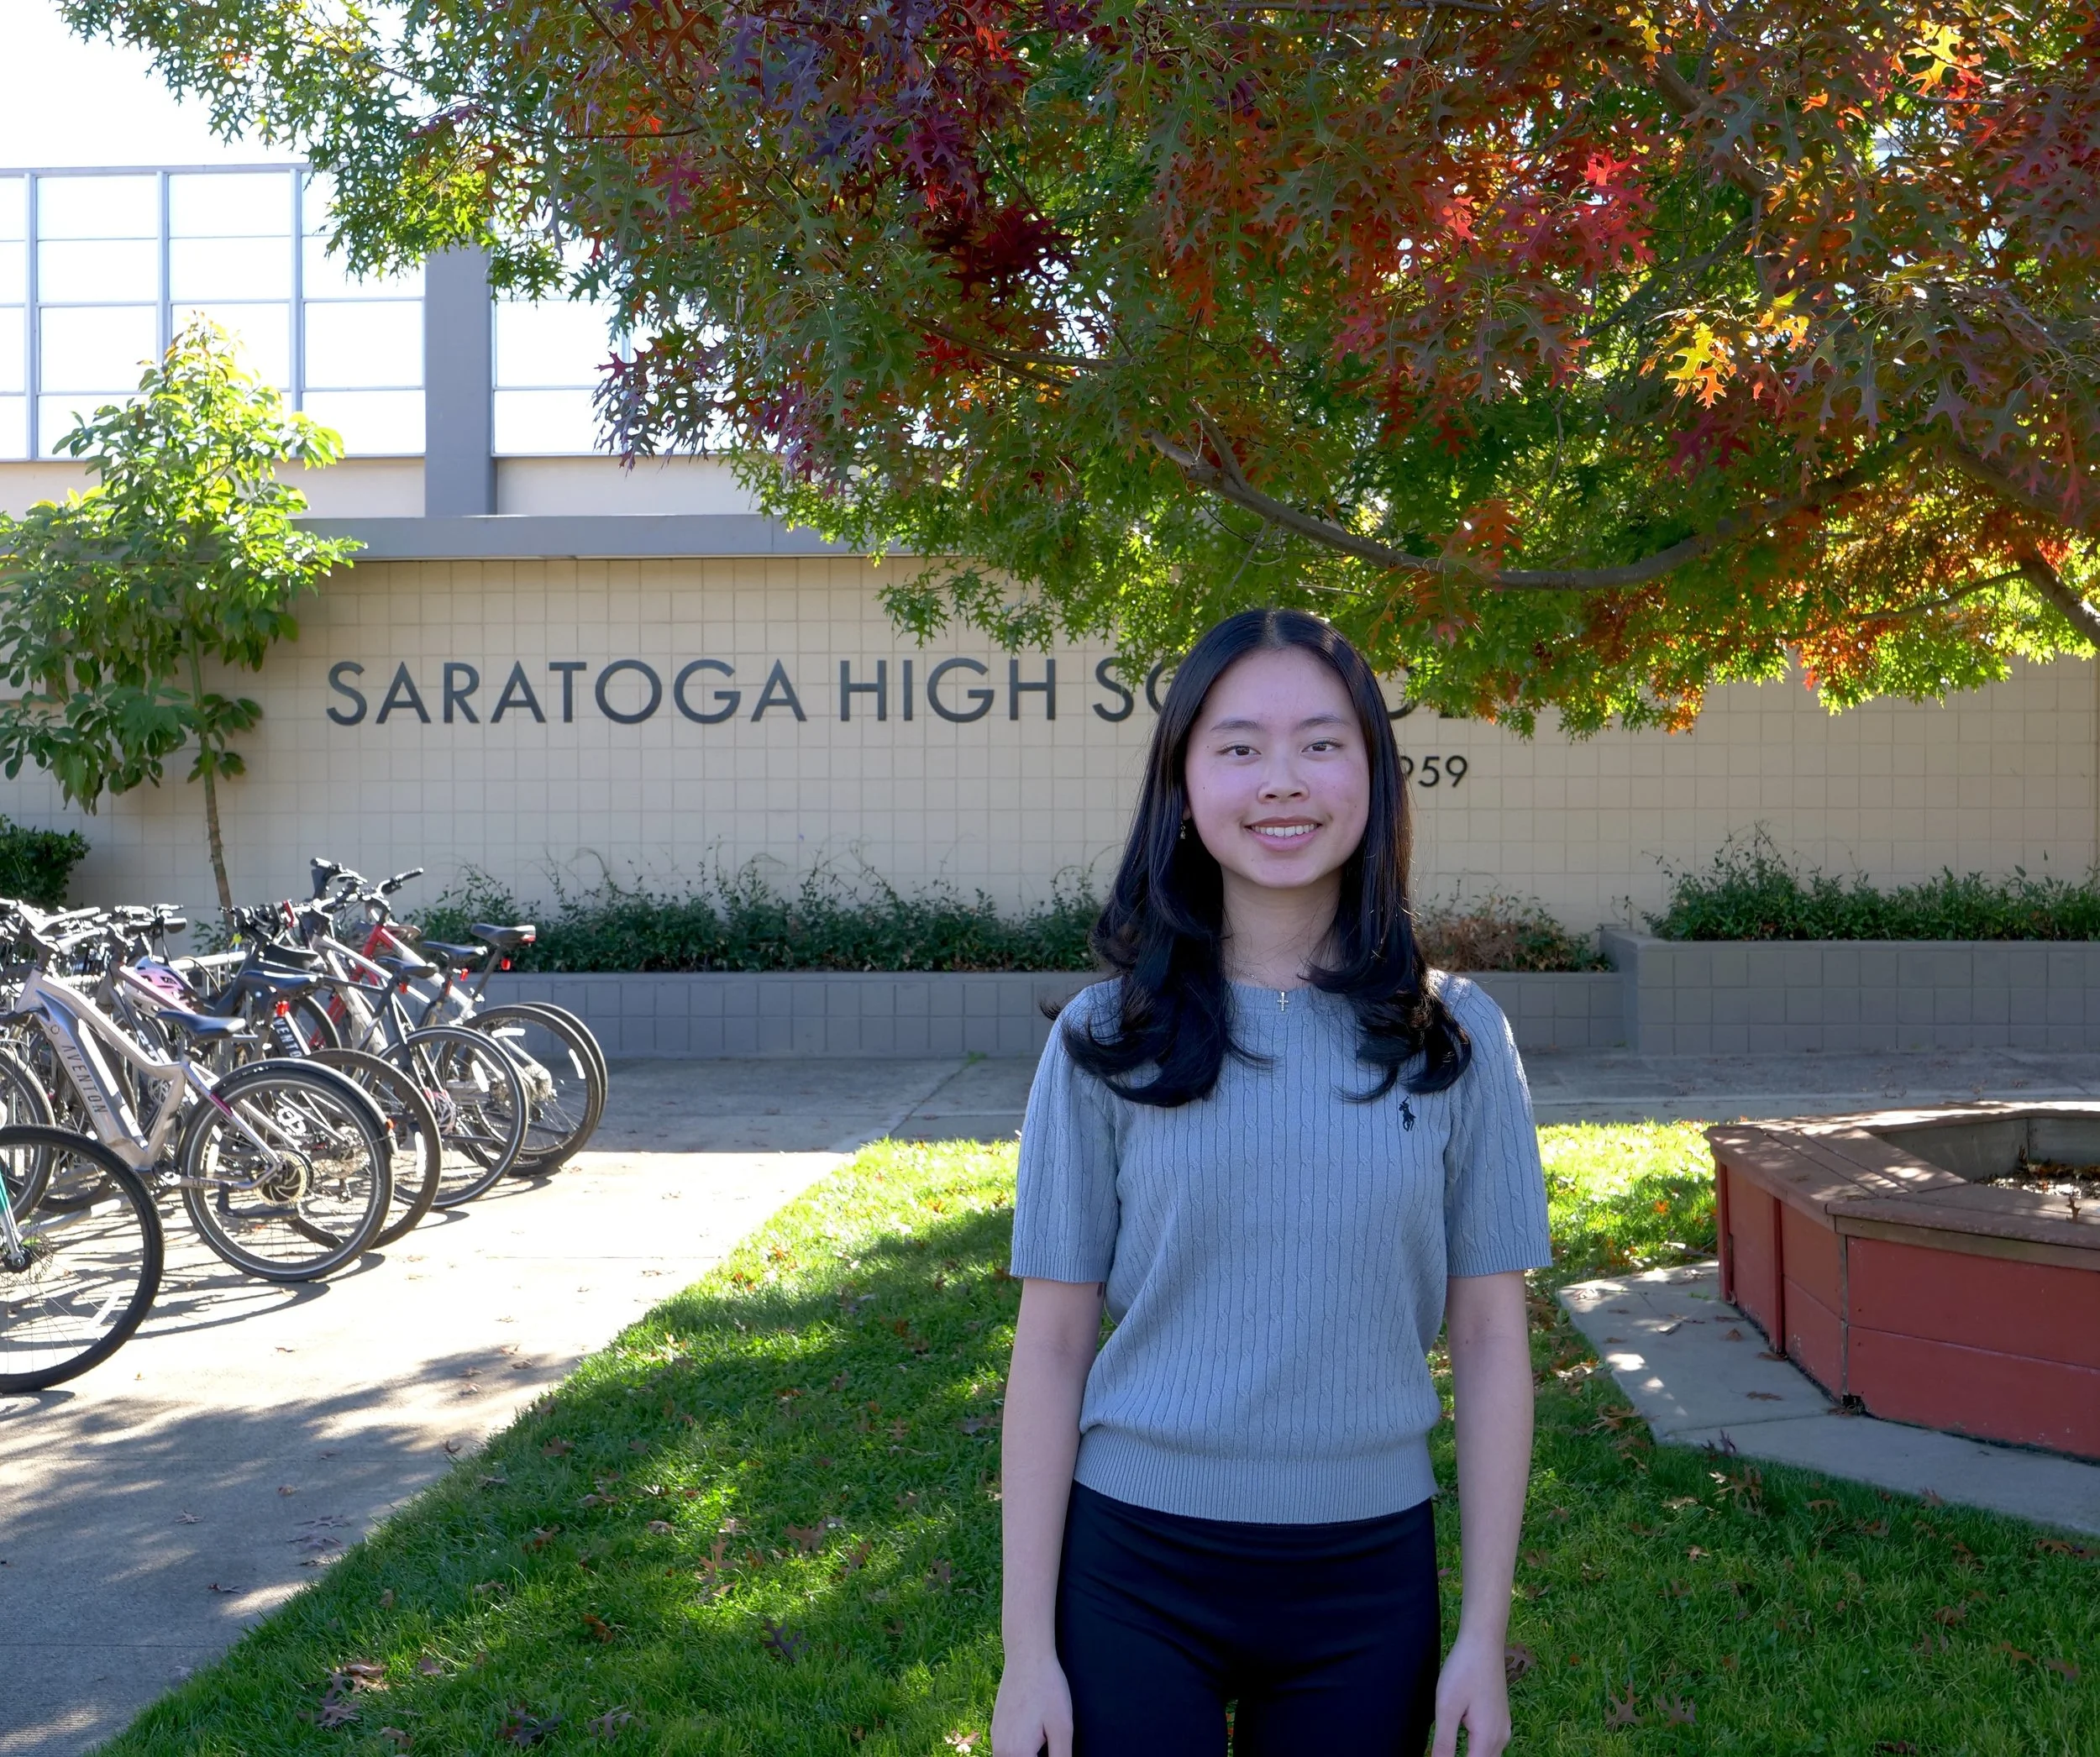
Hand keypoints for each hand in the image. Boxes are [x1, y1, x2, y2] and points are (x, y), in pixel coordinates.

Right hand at [992, 1651, 1072, 1756]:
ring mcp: (996, 1739)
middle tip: (1049, 1743)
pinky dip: (1019, 1753)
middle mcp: (1001, 1750)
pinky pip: (1006, 1752)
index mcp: (1017, 1754)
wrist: (1027, 1656)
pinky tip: (1035, 1740)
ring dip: (1027, 1755)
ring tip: (1044, 1741)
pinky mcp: (996, 1728)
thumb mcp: (1062, 1728)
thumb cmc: (1048, 1689)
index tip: (1052, 1748)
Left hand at [1431, 1629, 1511, 1756]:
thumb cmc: (1463, 1670)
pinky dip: (1478, 1751)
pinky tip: (1464, 1744)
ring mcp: (1503, 1728)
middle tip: (1441, 1752)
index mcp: (1488, 1738)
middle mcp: (1501, 1738)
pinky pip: (1491, 1746)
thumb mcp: (1447, 1707)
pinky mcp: (1501, 1719)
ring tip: (1448, 1751)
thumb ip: (1444, 1742)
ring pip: (1488, 1756)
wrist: (1483, 1642)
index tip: (1438, 1755)